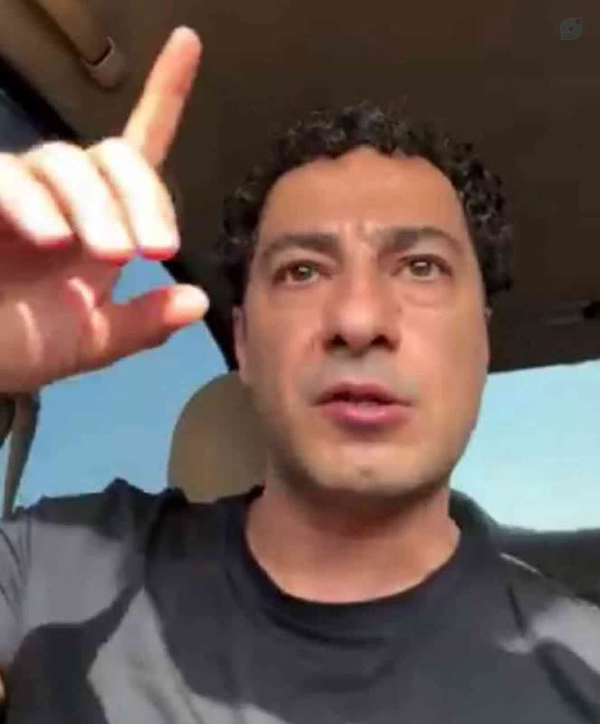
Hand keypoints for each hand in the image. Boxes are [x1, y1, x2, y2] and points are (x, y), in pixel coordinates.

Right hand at [0, 27, 208, 393]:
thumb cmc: (23, 343)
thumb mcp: (93, 341)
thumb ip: (143, 323)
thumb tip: (198, 302)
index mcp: (103, 224)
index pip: (139, 153)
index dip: (163, 96)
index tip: (188, 44)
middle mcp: (67, 200)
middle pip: (112, 154)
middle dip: (142, 197)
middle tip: (155, 250)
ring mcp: (21, 195)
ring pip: (65, 162)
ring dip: (97, 204)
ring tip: (111, 254)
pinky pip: (7, 178)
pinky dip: (33, 201)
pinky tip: (50, 236)